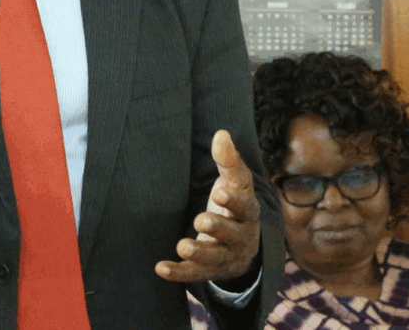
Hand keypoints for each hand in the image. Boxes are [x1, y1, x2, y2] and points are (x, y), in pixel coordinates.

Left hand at [155, 129, 259, 283]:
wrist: (241, 247)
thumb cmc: (233, 206)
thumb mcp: (234, 184)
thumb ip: (228, 161)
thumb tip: (221, 133)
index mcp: (247, 212)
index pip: (245, 206)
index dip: (234, 200)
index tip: (220, 192)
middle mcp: (240, 237)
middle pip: (232, 234)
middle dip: (218, 227)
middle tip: (201, 219)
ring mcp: (225, 256)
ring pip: (215, 258)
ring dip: (199, 252)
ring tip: (182, 245)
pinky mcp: (208, 270)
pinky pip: (194, 274)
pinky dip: (178, 272)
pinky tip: (161, 268)